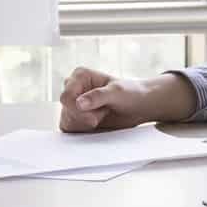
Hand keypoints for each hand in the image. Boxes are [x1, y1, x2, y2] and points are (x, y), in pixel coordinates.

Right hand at [57, 67, 195, 132]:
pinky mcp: (78, 118)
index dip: (78, 110)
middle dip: (85, 118)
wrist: (140, 106)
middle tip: (102, 115)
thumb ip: (98, 96)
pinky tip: (98, 123)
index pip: (66, 97)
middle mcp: (74, 89)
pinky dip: (84, 131)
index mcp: (80, 76)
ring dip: (86, 125)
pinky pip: (71, 129)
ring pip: (67, 122)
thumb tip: (78, 103)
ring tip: (102, 116)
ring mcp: (75, 104)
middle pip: (66, 111)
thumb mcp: (117, 92)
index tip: (94, 116)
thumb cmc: (131, 93)